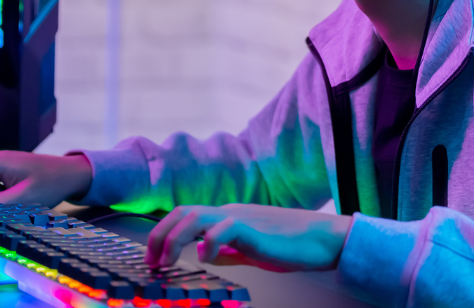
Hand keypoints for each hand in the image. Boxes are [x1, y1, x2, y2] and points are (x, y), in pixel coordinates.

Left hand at [145, 204, 352, 272]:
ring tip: (168, 262)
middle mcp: (230, 213)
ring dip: (175, 239)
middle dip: (160, 235)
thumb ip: (228, 251)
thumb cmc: (290, 244)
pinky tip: (205, 257)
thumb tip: (205, 255)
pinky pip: (224, 229)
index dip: (163, 234)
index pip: (185, 216)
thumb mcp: (250, 249)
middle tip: (152, 262)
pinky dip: (208, 243)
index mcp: (227, 217)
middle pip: (183, 211)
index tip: (152, 258)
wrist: (321, 239)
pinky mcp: (254, 230)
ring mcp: (241, 219)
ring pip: (196, 216)